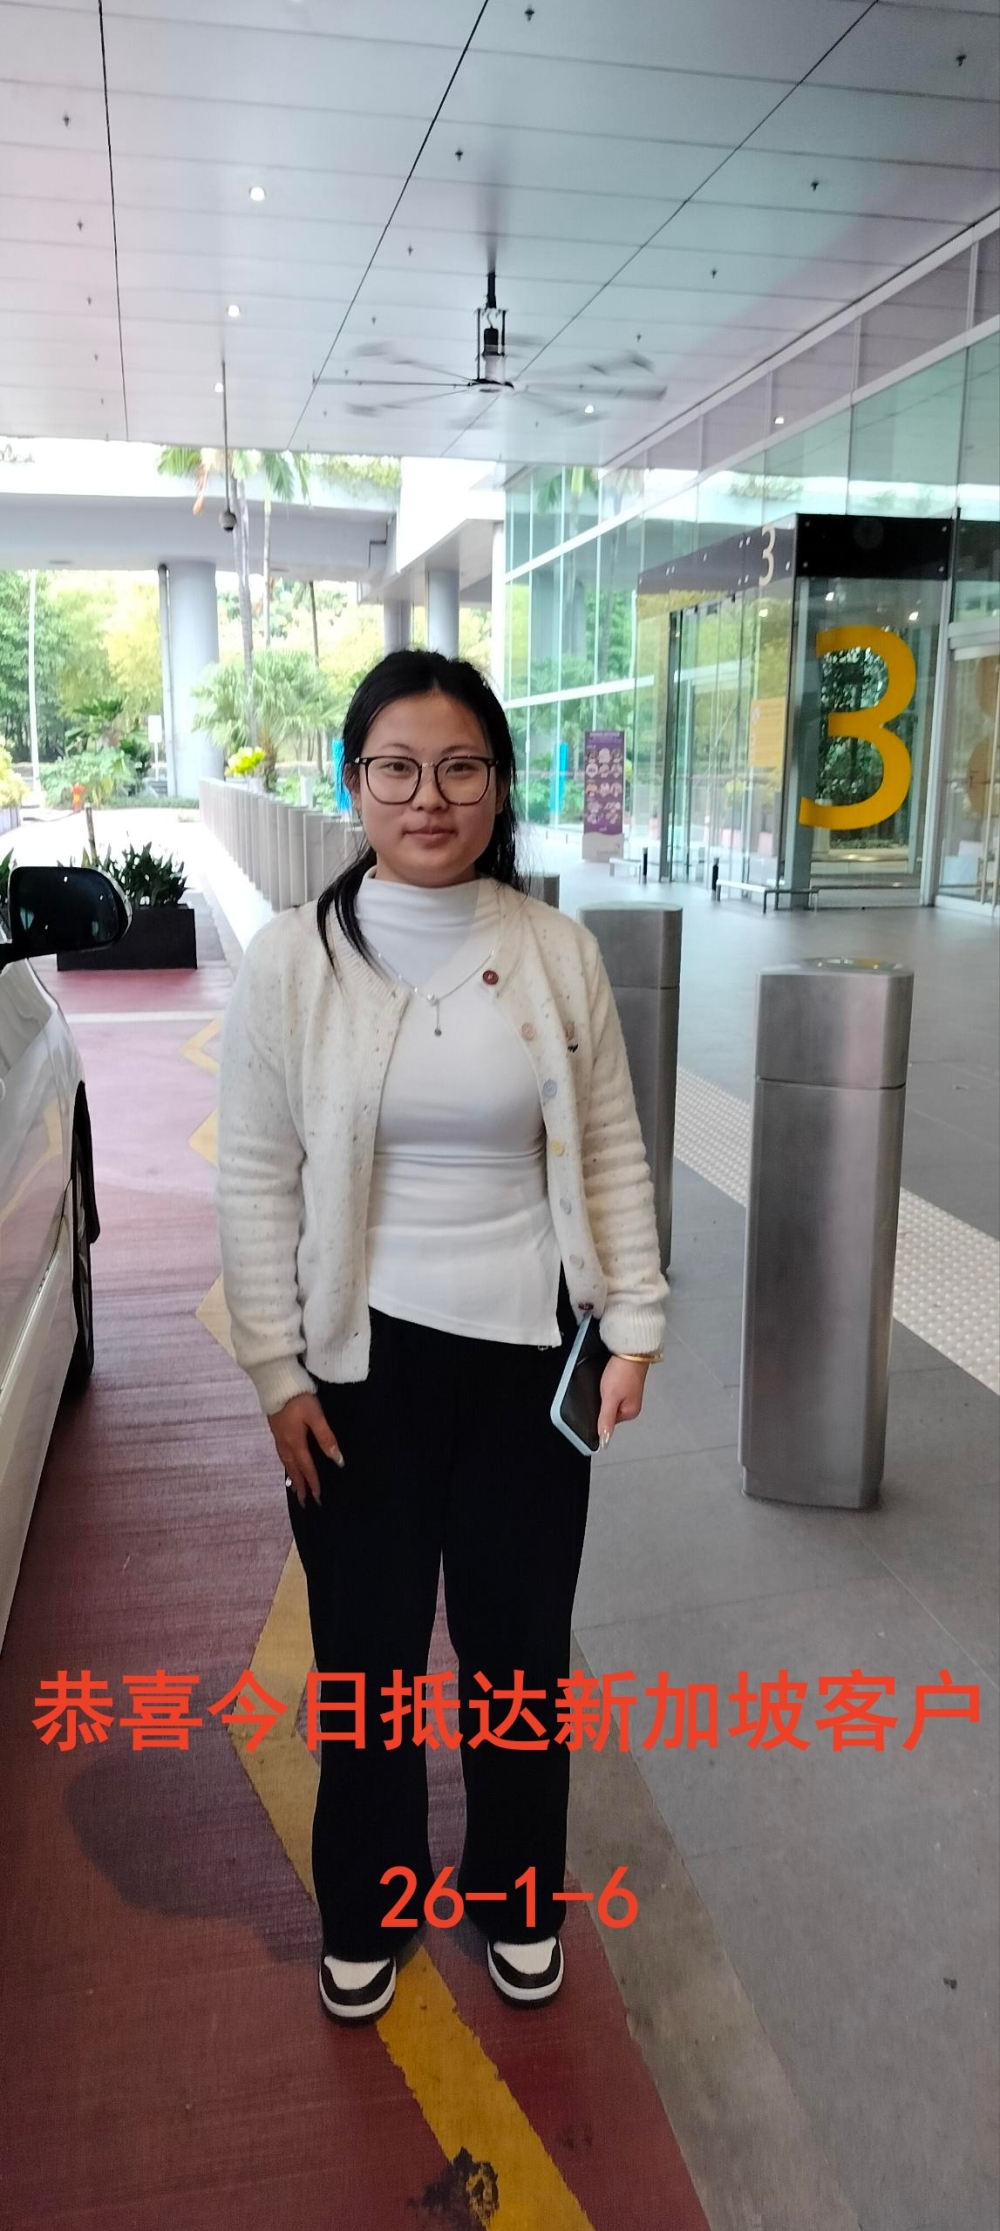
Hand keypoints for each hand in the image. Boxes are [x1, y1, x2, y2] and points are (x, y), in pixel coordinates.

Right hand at [268, 1391, 343, 1505]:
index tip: (318, 1498)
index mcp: (296, 1442)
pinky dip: (285, 1464)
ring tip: (294, 1487)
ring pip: (286, 1462)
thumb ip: (326, 1437)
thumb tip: (337, 1460)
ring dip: (292, 1476)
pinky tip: (287, 1462)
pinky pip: (281, 1454)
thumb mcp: (316, 1416)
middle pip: (294, 1469)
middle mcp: (285, 1443)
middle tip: (303, 1502)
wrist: (276, 1382)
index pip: (307, 1467)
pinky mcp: (275, 1429)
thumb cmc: (299, 1399)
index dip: (313, 1483)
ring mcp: (278, 1436)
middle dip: (300, 1485)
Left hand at [597, 1356, 649, 1448]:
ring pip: (610, 1398)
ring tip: (608, 1380)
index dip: (599, 1410)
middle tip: (603, 1387)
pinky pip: (614, 1388)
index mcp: (630, 1413)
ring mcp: (631, 1393)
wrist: (631, 1350)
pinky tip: (609, 1377)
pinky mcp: (628, 1382)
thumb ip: (606, 1419)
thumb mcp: (610, 1398)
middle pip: (608, 1409)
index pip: (607, 1420)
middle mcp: (632, 1405)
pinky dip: (609, 1384)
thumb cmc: (622, 1373)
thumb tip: (605, 1440)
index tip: (599, 1397)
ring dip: (605, 1391)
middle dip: (602, 1400)